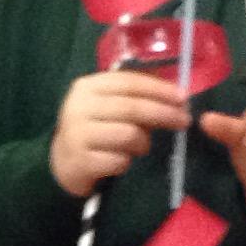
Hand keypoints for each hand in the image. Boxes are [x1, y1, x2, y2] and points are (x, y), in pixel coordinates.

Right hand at [50, 71, 188, 198]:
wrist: (62, 162)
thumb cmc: (95, 129)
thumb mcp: (109, 106)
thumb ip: (135, 97)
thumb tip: (176, 96)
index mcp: (88, 87)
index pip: (129, 83)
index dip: (159, 89)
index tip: (183, 97)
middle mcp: (79, 107)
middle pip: (132, 108)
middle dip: (163, 113)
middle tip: (184, 121)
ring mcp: (77, 134)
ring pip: (128, 135)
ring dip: (143, 143)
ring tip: (140, 148)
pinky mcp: (80, 161)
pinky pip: (119, 161)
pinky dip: (127, 162)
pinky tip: (121, 162)